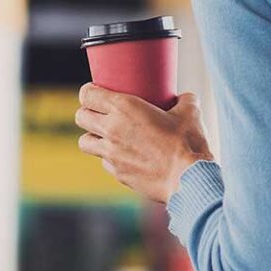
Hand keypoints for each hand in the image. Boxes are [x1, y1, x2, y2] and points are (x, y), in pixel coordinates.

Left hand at [75, 84, 211, 203]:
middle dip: (87, 112)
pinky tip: (125, 155)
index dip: (89, 91)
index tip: (95, 92)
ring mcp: (112, 154)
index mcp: (124, 108)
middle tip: (100, 113)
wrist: (190, 179)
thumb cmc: (189, 143)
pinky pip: (104, 162)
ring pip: (84, 142)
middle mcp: (112, 129)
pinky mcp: (118, 173)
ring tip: (106, 136)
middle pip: (81, 117)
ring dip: (92, 137)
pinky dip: (110, 158)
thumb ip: (184, 100)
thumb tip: (184, 98)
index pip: (88, 94)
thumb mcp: (190, 112)